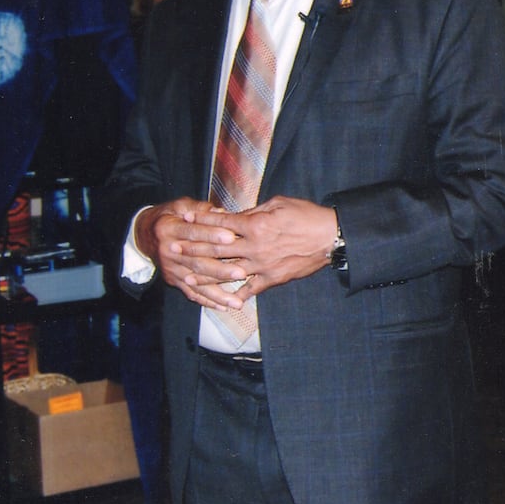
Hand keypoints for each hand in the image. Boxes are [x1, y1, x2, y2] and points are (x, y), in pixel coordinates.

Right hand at [134, 197, 249, 311]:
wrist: (144, 234)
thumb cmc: (169, 217)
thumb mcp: (180, 206)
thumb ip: (202, 210)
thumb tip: (224, 214)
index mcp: (170, 228)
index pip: (193, 232)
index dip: (212, 234)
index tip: (232, 237)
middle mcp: (168, 250)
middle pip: (197, 261)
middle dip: (220, 269)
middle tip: (241, 272)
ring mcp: (170, 268)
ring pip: (196, 282)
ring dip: (218, 293)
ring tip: (237, 301)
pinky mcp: (173, 280)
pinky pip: (191, 293)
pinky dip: (207, 301)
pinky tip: (223, 307)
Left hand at [186, 196, 338, 298]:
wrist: (330, 237)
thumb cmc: (305, 215)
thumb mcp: (277, 203)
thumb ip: (252, 211)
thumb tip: (232, 215)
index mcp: (254, 224)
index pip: (220, 222)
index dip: (201, 219)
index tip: (184, 218)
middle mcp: (254, 246)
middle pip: (217, 247)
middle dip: (193, 247)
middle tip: (174, 248)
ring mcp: (262, 265)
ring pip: (228, 270)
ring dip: (206, 274)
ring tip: (187, 276)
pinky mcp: (272, 279)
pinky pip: (250, 288)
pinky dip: (236, 294)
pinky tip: (222, 300)